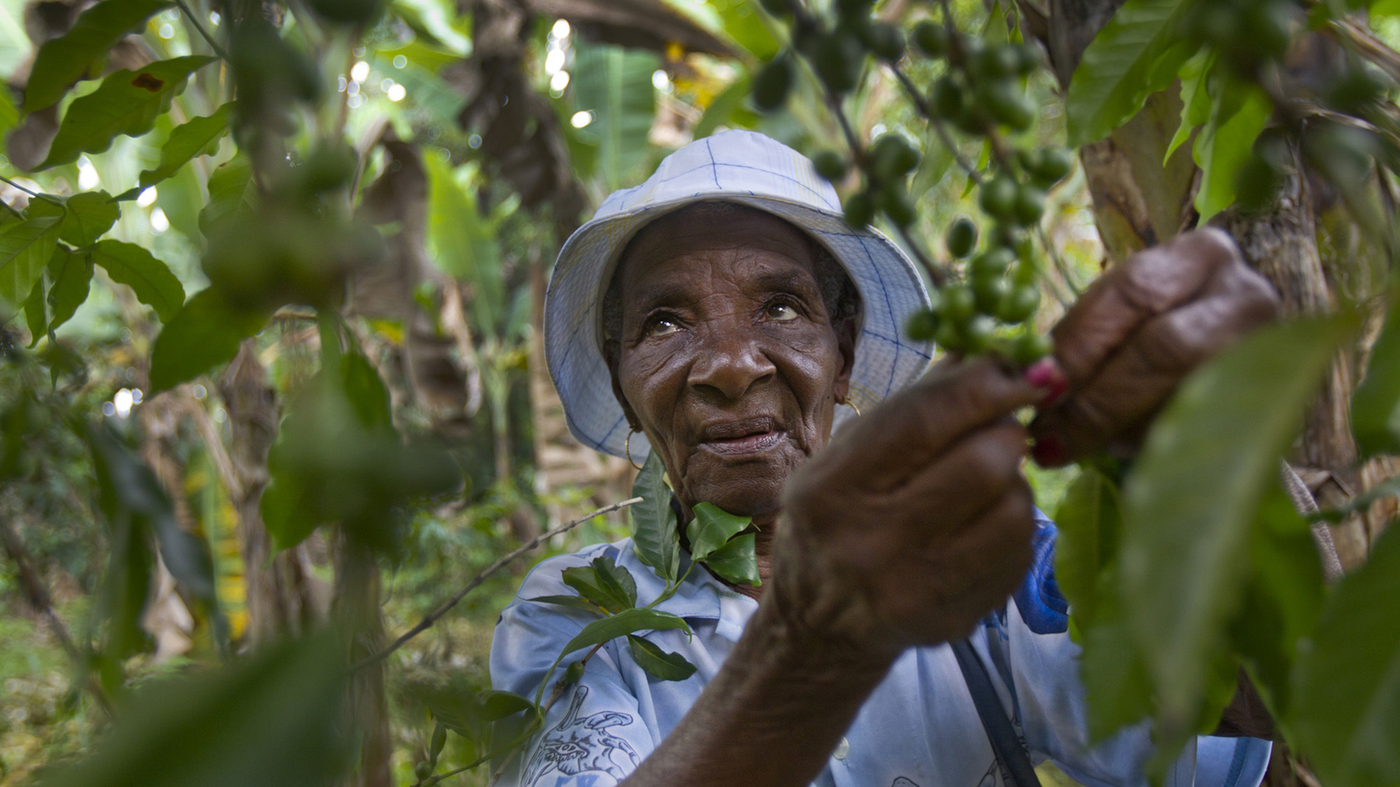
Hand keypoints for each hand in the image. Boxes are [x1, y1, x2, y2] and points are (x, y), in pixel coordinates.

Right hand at [771, 358, 1053, 657]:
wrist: (819, 623)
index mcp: (832, 489)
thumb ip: (913, 407)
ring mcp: (917, 589)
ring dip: (1013, 480)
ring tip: (985, 480)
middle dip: (1005, 431)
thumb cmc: (834, 519)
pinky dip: (1012, 521)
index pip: (924, 419)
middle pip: (984, 463)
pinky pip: (1020, 551)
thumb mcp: (847, 456)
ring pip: (1014, 508)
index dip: (981, 384)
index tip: (1012, 369)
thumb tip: (986, 355)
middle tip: (998, 427)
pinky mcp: (956, 617)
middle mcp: (871, 543)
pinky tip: (984, 521)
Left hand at [1029, 228, 1279, 466]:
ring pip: (1187, 398)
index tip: (1036, 384)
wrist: (1226, 361)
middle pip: (1166, 348)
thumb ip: (1083, 340)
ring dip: (1118, 430)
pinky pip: (1203, 435)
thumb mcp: (1121, 320)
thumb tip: (1029, 382)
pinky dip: (1149, 449)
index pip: (1134, 292)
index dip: (1079, 342)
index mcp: (1203, 256)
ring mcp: (1271, 354)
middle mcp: (1248, 296)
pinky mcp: (1272, 409)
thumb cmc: (1152, 333)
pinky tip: (1113, 454)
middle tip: (1045, 434)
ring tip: (1067, 447)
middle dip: (1096, 398)